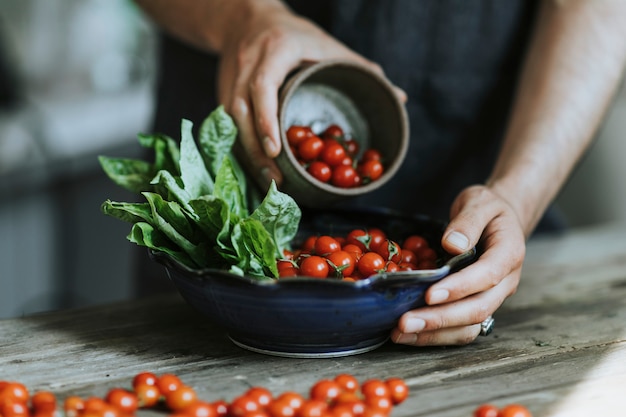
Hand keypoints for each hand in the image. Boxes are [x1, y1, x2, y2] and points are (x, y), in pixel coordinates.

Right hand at [216, 5, 403, 189]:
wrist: (245, 17)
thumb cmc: (293, 33)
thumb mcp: (326, 44)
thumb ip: (360, 68)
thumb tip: (399, 97)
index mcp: (275, 50)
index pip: (263, 86)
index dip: (266, 119)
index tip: (276, 150)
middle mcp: (247, 64)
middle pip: (240, 111)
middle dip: (256, 148)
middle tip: (276, 178)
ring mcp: (230, 79)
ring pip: (230, 121)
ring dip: (248, 153)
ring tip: (270, 179)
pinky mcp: (223, 91)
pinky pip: (226, 124)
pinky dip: (241, 147)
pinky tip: (257, 167)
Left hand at [391, 185, 526, 345]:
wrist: (500, 221)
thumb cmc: (487, 210)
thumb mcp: (479, 201)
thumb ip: (468, 221)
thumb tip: (453, 244)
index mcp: (509, 253)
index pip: (488, 275)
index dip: (459, 287)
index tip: (429, 294)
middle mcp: (505, 282)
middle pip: (477, 309)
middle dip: (439, 319)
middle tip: (404, 323)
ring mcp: (492, 298)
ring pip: (469, 326)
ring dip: (434, 334)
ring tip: (400, 334)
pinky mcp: (477, 306)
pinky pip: (460, 328)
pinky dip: (435, 335)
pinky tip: (408, 334)